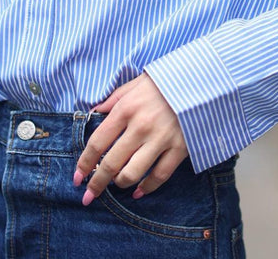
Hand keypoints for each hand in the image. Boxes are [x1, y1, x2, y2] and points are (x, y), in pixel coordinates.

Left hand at [73, 72, 187, 204]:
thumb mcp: (134, 84)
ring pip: (132, 173)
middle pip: (111, 163)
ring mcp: (160, 139)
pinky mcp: (179, 149)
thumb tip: (94, 113)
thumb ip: (113, 100)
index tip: (77, 178)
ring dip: (120, 183)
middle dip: (96, 183)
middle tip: (88, 195)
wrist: (199, 81)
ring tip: (116, 184)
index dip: (84, 163)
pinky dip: (147, 187)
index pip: (98, 142)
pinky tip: (138, 191)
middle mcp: (140, 126)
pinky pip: (159, 176)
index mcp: (126, 109)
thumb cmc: (163, 82)